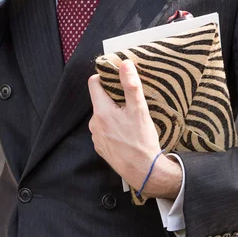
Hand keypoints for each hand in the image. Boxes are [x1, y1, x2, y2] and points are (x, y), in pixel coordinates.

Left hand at [88, 60, 181, 198]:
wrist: (144, 172)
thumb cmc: (142, 142)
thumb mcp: (139, 110)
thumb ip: (131, 85)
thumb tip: (125, 64)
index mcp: (101, 112)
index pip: (93, 83)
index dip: (104, 78)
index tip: (117, 79)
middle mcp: (94, 124)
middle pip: (99, 100)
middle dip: (113, 98)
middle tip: (129, 102)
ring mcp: (97, 137)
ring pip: (102, 115)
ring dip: (113, 114)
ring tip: (130, 120)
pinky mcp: (101, 148)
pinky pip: (104, 130)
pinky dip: (113, 128)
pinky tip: (127, 133)